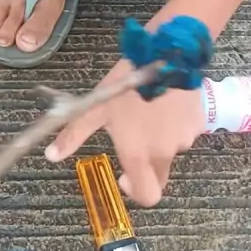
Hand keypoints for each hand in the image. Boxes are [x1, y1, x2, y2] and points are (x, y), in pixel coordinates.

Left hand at [45, 58, 205, 205]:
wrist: (168, 54)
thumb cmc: (128, 82)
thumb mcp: (96, 107)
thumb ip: (74, 134)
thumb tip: (50, 156)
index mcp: (138, 154)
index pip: (146, 196)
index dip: (135, 192)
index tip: (124, 177)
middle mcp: (164, 153)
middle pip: (159, 179)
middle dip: (147, 169)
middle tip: (135, 145)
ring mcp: (185, 138)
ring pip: (172, 152)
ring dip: (161, 142)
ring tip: (150, 114)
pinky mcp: (199, 122)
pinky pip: (185, 133)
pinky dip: (175, 126)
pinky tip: (166, 105)